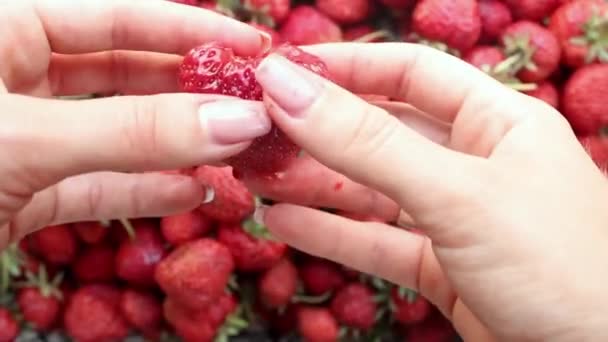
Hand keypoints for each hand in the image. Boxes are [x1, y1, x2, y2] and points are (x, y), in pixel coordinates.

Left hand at [0, 0, 271, 247]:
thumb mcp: (24, 137)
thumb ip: (132, 130)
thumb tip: (239, 121)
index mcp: (6, 31)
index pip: (115, 16)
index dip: (189, 30)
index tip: (252, 47)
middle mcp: (16, 79)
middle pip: (123, 75)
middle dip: (190, 92)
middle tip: (252, 106)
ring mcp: (23, 142)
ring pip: (116, 137)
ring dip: (177, 147)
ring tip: (235, 153)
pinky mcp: (22, 198)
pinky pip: (95, 189)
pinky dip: (144, 193)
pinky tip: (194, 193)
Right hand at [248, 43, 607, 340]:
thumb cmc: (559, 265)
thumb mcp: (458, 194)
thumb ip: (369, 144)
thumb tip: (288, 88)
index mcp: (497, 120)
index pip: (409, 73)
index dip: (344, 68)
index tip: (281, 71)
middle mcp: (475, 161)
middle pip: (382, 132)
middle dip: (318, 131)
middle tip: (254, 129)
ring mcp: (455, 216)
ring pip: (372, 190)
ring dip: (314, 184)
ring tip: (255, 175)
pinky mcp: (442, 267)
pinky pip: (376, 240)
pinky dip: (331, 232)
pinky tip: (282, 222)